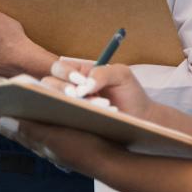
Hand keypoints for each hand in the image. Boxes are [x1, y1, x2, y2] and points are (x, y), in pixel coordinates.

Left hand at [0, 115, 117, 176]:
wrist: (113, 162)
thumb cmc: (84, 147)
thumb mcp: (55, 137)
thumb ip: (29, 129)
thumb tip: (3, 120)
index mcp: (41, 144)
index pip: (16, 132)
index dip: (2, 125)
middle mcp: (48, 147)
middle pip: (25, 133)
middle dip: (12, 122)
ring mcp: (60, 147)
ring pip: (38, 133)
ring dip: (27, 124)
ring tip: (17, 114)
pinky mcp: (72, 144)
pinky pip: (53, 133)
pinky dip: (44, 126)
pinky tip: (48, 120)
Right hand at [41, 58, 155, 120]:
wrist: (142, 117)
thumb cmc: (130, 92)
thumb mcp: (121, 75)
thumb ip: (103, 73)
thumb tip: (84, 85)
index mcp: (79, 73)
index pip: (59, 68)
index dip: (64, 73)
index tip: (80, 82)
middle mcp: (71, 89)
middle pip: (49, 84)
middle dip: (62, 89)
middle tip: (78, 95)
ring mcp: (72, 106)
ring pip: (57, 102)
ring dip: (76, 103)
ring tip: (103, 106)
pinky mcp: (75, 123)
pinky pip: (66, 121)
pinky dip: (82, 117)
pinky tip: (103, 116)